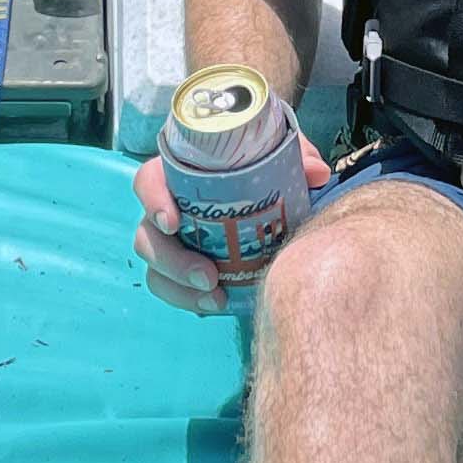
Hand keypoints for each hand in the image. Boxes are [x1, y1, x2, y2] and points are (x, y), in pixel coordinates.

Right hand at [133, 136, 333, 313]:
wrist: (272, 204)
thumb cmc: (264, 171)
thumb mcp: (280, 158)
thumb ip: (297, 157)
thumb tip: (315, 173)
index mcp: (181, 176)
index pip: (148, 181)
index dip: (153, 200)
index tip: (173, 222)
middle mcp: (169, 209)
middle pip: (148, 235)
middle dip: (172, 260)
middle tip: (208, 276)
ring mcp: (172, 243)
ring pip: (156, 268)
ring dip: (179, 288)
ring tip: (215, 299)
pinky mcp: (182, 271)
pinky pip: (172, 290)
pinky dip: (190, 301)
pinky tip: (217, 305)